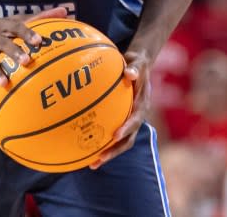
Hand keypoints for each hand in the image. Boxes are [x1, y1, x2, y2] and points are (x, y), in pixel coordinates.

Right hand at [0, 6, 67, 103]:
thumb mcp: (13, 19)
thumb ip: (39, 17)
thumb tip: (64, 11)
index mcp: (1, 26)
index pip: (14, 26)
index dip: (26, 32)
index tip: (39, 40)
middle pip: (1, 43)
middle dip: (13, 52)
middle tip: (27, 62)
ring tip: (6, 84)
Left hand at [90, 50, 150, 168]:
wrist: (140, 66)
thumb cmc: (137, 63)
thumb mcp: (138, 62)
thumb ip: (135, 67)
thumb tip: (130, 72)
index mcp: (141, 105)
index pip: (135, 120)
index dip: (126, 129)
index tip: (115, 136)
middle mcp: (136, 117)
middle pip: (127, 139)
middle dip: (114, 151)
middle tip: (99, 159)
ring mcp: (129, 121)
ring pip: (120, 142)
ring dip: (108, 153)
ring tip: (92, 164)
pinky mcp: (122, 121)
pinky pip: (112, 134)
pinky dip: (101, 143)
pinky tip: (84, 148)